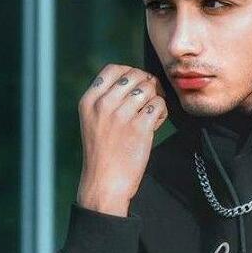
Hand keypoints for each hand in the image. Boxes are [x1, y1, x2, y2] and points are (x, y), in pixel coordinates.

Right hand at [76, 63, 167, 214]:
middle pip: (136, 76)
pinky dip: (162, 112)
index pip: (114, 69)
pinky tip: (155, 123)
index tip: (138, 84)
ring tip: (151, 114)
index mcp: (89, 101)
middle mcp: (103, 105)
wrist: (104, 183)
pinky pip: (159, 105)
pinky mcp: (140, 127)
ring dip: (156, 99)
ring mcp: (122, 115)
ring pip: (150, 88)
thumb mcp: (93, 121)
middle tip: (150, 100)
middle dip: (147, 85)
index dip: (131, 73)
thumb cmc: (102, 153)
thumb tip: (136, 78)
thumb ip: (107, 99)